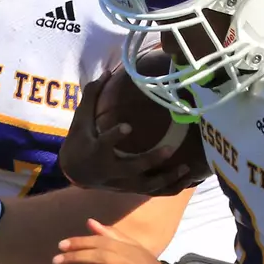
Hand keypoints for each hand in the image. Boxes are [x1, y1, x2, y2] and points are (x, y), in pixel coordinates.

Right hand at [61, 73, 206, 194]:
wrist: (75, 171)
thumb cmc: (79, 141)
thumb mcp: (80, 119)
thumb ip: (92, 96)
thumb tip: (108, 72)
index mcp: (96, 151)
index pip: (105, 144)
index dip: (116, 136)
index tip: (128, 126)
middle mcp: (110, 169)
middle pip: (132, 168)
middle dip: (151, 160)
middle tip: (171, 149)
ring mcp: (122, 182)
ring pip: (146, 185)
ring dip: (167, 178)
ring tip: (186, 168)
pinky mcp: (130, 188)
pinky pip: (153, 192)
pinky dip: (170, 187)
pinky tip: (187, 179)